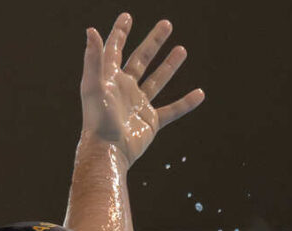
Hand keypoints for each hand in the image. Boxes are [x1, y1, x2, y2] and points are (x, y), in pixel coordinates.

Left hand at [80, 13, 204, 167]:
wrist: (108, 152)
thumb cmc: (97, 120)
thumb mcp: (93, 86)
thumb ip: (94, 58)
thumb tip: (91, 30)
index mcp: (110, 78)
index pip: (115, 49)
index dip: (120, 33)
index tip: (127, 17)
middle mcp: (125, 89)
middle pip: (141, 59)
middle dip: (153, 42)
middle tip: (166, 24)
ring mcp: (139, 105)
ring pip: (157, 80)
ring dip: (169, 65)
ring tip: (182, 49)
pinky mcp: (151, 122)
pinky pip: (172, 110)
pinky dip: (186, 103)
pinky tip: (199, 93)